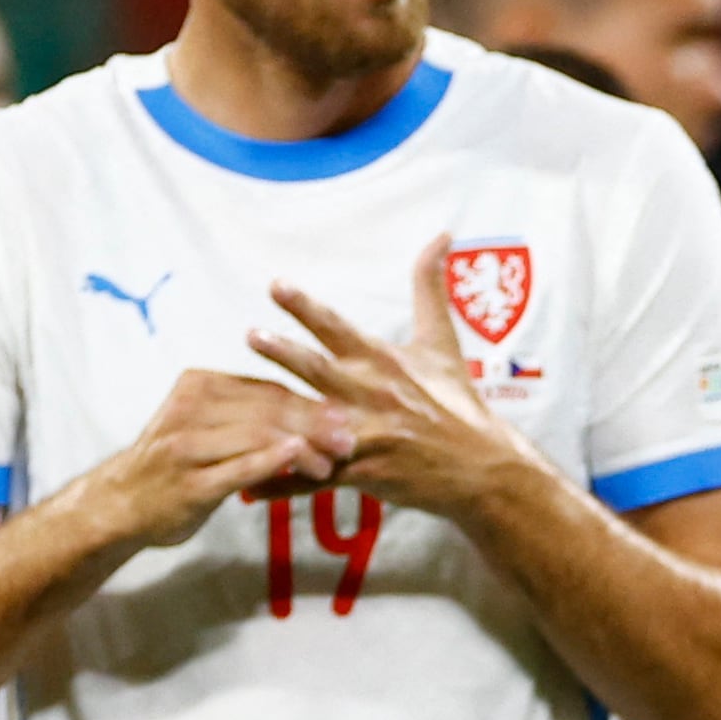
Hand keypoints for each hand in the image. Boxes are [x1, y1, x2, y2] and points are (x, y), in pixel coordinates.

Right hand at [84, 367, 348, 555]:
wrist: (121, 504)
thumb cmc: (174, 465)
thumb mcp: (206, 425)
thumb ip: (248, 414)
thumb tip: (311, 411)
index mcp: (199, 386)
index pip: (267, 390)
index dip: (310, 402)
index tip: (345, 415)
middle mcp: (191, 409)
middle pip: (269, 410)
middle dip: (315, 423)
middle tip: (349, 440)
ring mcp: (188, 445)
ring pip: (259, 435)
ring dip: (304, 448)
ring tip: (331, 463)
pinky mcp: (190, 482)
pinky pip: (239, 467)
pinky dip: (273, 461)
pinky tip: (302, 462)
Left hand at [252, 242, 545, 526]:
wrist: (482, 468)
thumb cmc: (457, 402)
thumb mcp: (443, 341)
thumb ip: (430, 287)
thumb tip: (441, 235)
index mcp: (383, 361)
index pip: (338, 328)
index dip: (306, 307)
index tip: (276, 286)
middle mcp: (372, 394)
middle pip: (320, 369)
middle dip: (284, 353)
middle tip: (252, 335)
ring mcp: (365, 435)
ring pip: (310, 422)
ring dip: (274, 415)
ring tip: (239, 405)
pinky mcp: (362, 472)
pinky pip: (314, 477)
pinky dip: (284, 481)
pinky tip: (251, 484)